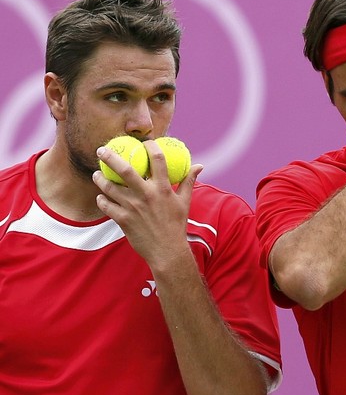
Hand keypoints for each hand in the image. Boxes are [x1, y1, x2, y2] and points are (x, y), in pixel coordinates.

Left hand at [93, 139, 202, 267]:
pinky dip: (102, 199)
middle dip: (110, 156)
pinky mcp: (123, 220)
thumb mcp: (185, 202)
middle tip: (101, 150)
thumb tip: (199, 166)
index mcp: (163, 188)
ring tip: (97, 174)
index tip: (142, 142)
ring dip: (100, 178)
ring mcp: (133, 207)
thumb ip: (189, 181)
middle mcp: (147, 195)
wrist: (167, 252)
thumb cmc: (176, 225)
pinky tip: (102, 197)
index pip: (157, 159)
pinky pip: (107, 205)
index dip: (149, 146)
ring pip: (110, 187)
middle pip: (125, 169)